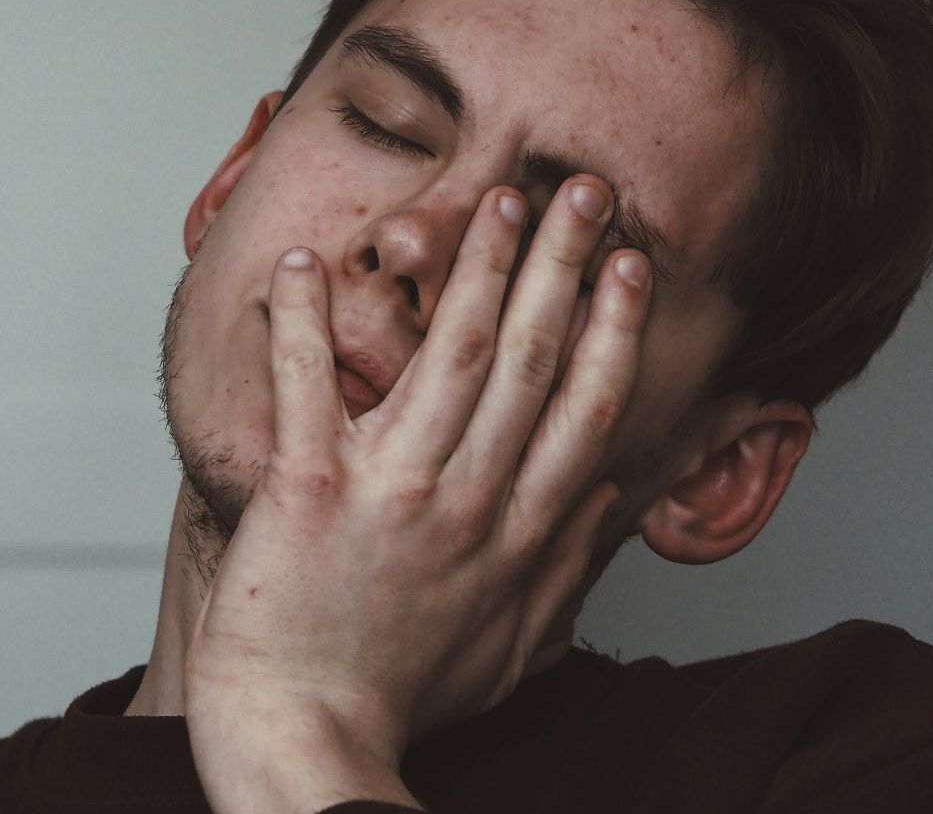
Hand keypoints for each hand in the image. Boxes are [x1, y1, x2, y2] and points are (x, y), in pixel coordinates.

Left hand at [183, 176, 650, 810]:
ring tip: (497, 199)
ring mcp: (392, 491)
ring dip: (477, 267)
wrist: (306, 740)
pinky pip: (307, 386)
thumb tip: (613, 503)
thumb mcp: (510, 649)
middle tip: (583, 191)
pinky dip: (301, 322)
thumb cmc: (397, 700)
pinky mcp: (309, 490)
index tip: (631, 266)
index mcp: (516, 534)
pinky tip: (301, 262)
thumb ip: (565, 570)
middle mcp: (467, 500)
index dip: (613, 329)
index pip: (584, 409)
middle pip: (532, 360)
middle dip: (563, 265)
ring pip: (450, 354)